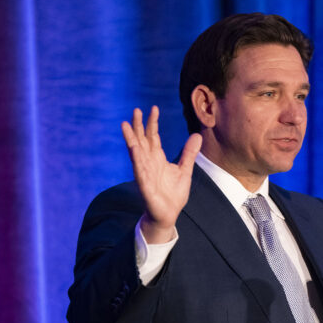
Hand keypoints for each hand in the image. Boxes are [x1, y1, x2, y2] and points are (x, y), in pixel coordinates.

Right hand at [121, 106, 201, 243]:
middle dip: (138, 126)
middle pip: (141, 140)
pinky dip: (136, 159)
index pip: (153, 137)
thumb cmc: (173, 194)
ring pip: (136, 153)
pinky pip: (139, 170)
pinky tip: (134, 149)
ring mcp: (145, 173)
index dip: (152, 123)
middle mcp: (149, 163)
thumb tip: (196, 135)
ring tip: (125, 125)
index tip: (153, 108)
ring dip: (131, 139)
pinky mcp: (145, 185)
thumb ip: (188, 153)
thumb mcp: (185, 170)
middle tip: (135, 110)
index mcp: (157, 159)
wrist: (168, 215)